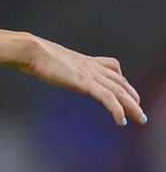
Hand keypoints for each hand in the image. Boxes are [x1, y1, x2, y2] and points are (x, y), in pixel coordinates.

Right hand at [22, 36, 144, 126]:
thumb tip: (41, 67)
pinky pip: (108, 98)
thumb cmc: (33, 55)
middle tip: (140, 110)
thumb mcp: (49, 60)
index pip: (112, 68)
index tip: (127, 92)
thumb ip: (54, 65)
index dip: (122, 80)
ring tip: (140, 119)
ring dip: (132, 106)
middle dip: (132, 96)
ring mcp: (89, 74)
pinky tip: (121, 120)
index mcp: (84, 60)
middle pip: (120, 81)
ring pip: (119, 90)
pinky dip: (117, 110)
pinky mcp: (85, 83)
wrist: (31, 50)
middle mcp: (91, 66)